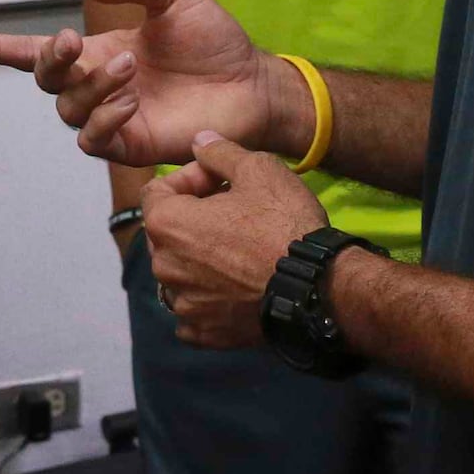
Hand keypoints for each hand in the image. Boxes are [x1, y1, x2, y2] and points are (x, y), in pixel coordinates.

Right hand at [0, 0, 299, 166]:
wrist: (251, 82)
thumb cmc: (214, 40)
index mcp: (99, 50)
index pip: (38, 53)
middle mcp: (98, 85)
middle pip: (45, 81)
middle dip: (46, 59)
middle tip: (72, 42)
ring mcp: (113, 117)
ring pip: (69, 110)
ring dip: (89, 87)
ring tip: (128, 69)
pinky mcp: (132, 144)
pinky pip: (95, 140)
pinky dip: (104, 117)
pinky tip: (131, 100)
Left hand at [142, 133, 329, 348]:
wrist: (316, 288)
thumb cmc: (283, 222)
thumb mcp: (257, 169)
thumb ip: (219, 152)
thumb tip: (198, 141)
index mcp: (166, 225)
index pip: (156, 191)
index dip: (189, 179)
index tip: (220, 181)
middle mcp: (164, 268)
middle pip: (167, 232)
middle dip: (193, 217)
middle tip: (233, 211)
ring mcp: (183, 304)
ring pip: (180, 272)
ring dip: (199, 258)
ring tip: (237, 249)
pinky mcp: (204, 333)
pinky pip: (193, 311)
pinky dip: (206, 299)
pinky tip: (232, 288)